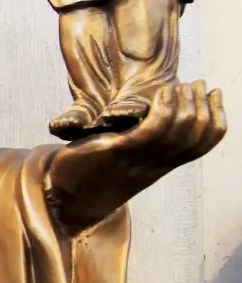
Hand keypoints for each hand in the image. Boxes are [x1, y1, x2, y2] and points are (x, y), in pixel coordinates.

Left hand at [45, 80, 226, 235]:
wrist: (65, 198)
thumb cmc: (94, 173)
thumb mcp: (128, 155)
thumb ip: (146, 138)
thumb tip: (160, 113)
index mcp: (161, 163)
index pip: (204, 143)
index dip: (217, 116)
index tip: (215, 93)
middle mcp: (155, 162)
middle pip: (197, 134)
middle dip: (203, 103)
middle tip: (197, 83)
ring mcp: (138, 158)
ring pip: (179, 130)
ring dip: (185, 102)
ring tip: (180, 86)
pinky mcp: (118, 151)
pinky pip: (151, 130)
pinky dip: (162, 109)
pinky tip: (161, 93)